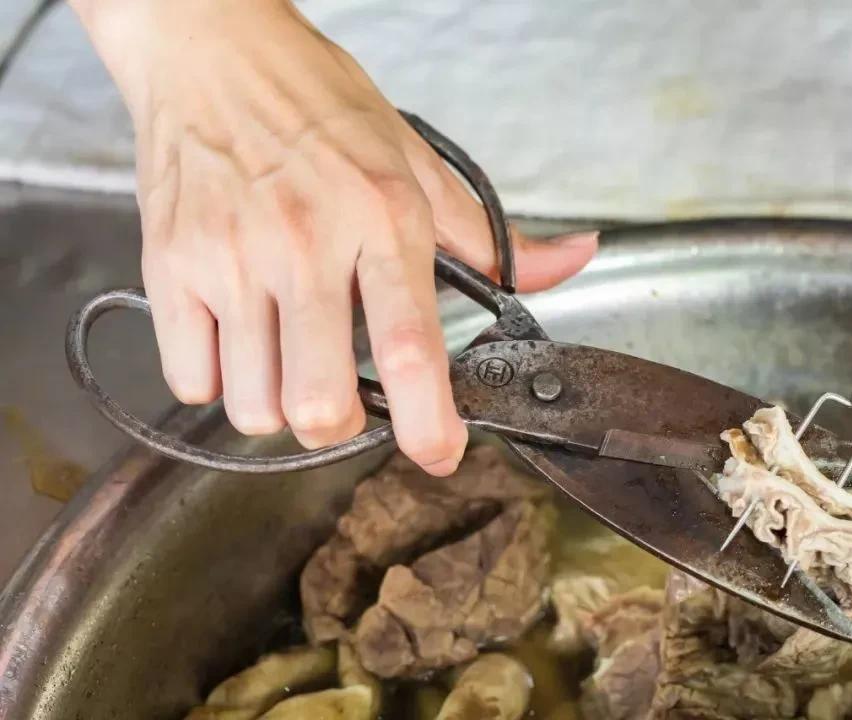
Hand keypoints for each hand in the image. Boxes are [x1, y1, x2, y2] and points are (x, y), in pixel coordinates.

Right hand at [72, 0, 596, 474]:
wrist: (213, 50)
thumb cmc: (318, 105)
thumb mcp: (417, 162)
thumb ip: (492, 236)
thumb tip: (570, 261)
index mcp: (381, 219)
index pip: (408, 348)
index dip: (429, 424)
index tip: (440, 453)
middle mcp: (304, 246)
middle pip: (319, 405)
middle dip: (340, 426)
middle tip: (345, 398)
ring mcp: (231, 260)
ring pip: (254, 407)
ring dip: (278, 405)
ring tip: (287, 358)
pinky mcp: (170, 268)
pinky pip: (191, 382)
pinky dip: (218, 382)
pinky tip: (238, 342)